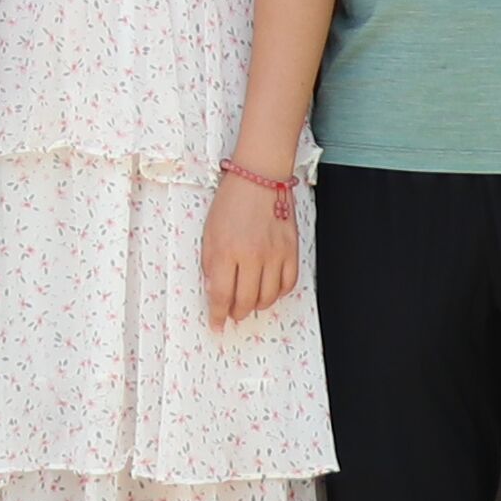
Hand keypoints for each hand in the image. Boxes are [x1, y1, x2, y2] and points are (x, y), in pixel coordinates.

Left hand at [202, 170, 298, 326]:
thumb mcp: (209, 232)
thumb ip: (211, 264)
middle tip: (232, 314)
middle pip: (245, 301)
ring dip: (257, 306)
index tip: (216, 324)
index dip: (218, 314)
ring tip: (249, 303)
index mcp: (226, 250)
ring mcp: (274, 254)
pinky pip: (288, 283)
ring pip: (268, 297)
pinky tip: (269, 290)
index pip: (221, 295)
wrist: (260, 176)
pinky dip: (279, 293)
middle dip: (236, 313)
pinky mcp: (291, 250)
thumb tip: (214, 292)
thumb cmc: (232, 200)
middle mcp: (251, 255)